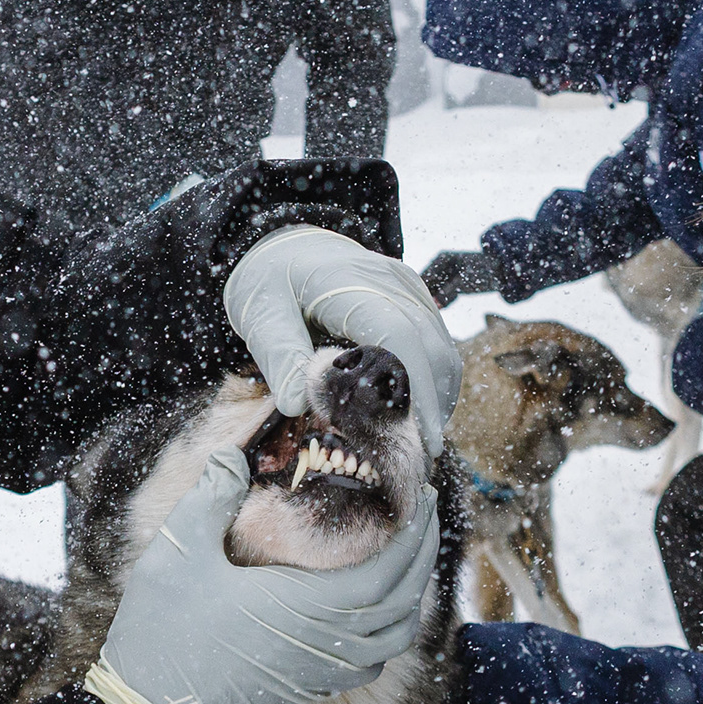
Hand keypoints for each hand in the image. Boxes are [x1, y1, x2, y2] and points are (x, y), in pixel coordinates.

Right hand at [89, 448, 436, 703]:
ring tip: (410, 555)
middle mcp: (332, 641)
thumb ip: (212, 495)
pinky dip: (392, 630)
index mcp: (312, 605)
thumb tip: (235, 453)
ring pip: (397, 634)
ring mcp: (326, 670)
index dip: (415, 529)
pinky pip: (376, 660)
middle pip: (406, 596)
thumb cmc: (166, 634)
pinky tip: (378, 611)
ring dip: (413, 592)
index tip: (423, 493)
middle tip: (426, 510)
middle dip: (424, 550)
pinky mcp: (315, 687)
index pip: (391, 566)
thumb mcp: (180, 552)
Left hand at [224, 226, 460, 449]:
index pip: (398, 334)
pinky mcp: (413, 298)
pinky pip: (435, 341)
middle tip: (420, 456)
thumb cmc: (271, 281)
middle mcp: (389, 281)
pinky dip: (433, 380)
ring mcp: (407, 287)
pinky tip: (416, 412)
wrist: (287, 247)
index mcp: (349, 281)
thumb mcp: (260, 315)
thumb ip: (279, 358)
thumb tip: (296, 404)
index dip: (416, 387)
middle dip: (433, 405)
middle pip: (431, 346)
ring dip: (438, 396)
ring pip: (441, 347)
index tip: (422, 435)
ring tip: (419, 441)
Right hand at [420, 247, 501, 304]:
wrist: (503, 271)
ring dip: (438, 300)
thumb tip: (434, 305)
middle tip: (432, 307)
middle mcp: (441, 266)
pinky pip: (443, 295)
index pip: (423, 276)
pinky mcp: (453, 283)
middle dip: (430, 297)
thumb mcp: (464, 283)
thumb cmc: (484, 272)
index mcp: (441, 259)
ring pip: (435, 291)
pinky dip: (445, 301)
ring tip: (445, 303)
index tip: (423, 304)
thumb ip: (447, 294)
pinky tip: (449, 303)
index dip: (422, 290)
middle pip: (427, 284)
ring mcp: (447, 275)